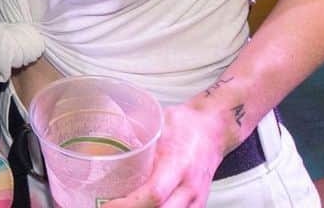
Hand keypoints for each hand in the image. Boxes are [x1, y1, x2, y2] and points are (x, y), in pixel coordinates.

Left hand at [102, 103, 225, 207]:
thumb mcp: (159, 124)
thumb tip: (110, 141)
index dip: (129, 204)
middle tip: (110, 207)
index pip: (154, 194)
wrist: (214, 129)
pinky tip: (143, 207)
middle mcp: (189, 187)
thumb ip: (138, 138)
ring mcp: (196, 199)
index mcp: (178, 163)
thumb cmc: (186, 123)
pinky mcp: (198, 205)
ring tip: (124, 206)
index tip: (108, 204)